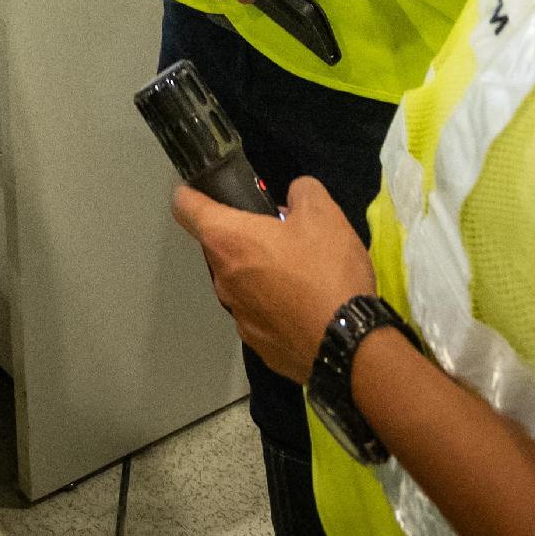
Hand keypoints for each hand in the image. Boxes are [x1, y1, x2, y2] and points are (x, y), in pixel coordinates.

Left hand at [171, 174, 375, 384]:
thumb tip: (295, 197)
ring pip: (240, 282)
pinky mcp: (258, 345)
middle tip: (283, 236)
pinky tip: (306, 307)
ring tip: (302, 275)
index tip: (203, 190)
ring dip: (260, 273)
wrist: (349, 344)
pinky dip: (275, 307)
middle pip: (220, 247)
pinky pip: (260, 314)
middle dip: (245, 237)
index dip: (192, 192)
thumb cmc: (327, 272)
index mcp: (227, 240)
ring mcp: (238, 316)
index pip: (185, 207)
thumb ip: (302, 192)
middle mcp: (222, 279)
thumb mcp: (323, 214)